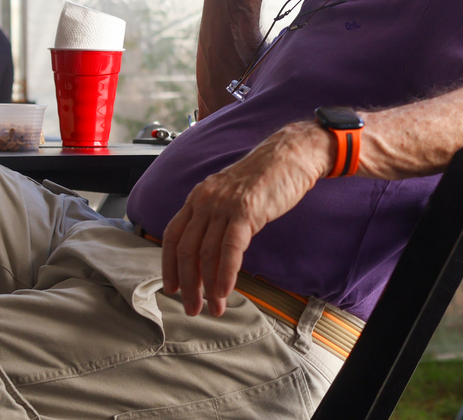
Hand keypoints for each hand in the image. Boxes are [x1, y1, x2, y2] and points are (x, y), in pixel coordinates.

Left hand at [161, 120, 333, 316]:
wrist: (292, 154)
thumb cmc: (267, 175)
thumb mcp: (232, 193)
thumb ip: (218, 216)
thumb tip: (212, 248)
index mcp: (199, 196)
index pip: (172, 236)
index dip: (169, 266)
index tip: (172, 288)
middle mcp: (205, 200)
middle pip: (186, 250)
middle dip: (187, 284)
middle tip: (192, 307)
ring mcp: (224, 205)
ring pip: (206, 254)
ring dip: (207, 286)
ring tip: (214, 308)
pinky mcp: (245, 210)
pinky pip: (229, 249)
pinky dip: (225, 274)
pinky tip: (226, 291)